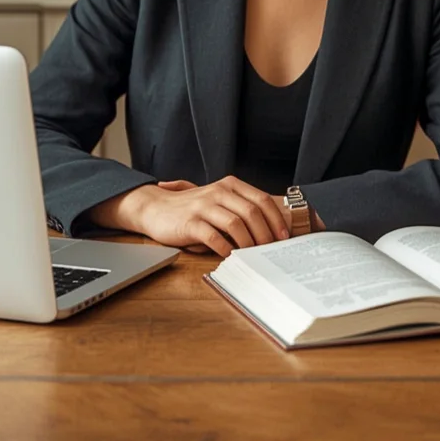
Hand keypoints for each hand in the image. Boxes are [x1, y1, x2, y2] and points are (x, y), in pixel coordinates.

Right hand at [156, 182, 293, 253]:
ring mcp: (204, 206)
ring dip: (247, 243)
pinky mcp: (190, 222)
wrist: (156, 208)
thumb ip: (239, 207)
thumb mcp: (218, 200)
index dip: (276, 219)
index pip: (261, 200)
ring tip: (251, 255)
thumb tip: (269, 228)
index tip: (283, 236)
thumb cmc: (191, 208)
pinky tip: (229, 255)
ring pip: (236, 224)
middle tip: (269, 250)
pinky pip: (214, 237)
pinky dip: (225, 248)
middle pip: (252, 212)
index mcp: (230, 185)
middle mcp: (219, 192)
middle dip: (265, 234)